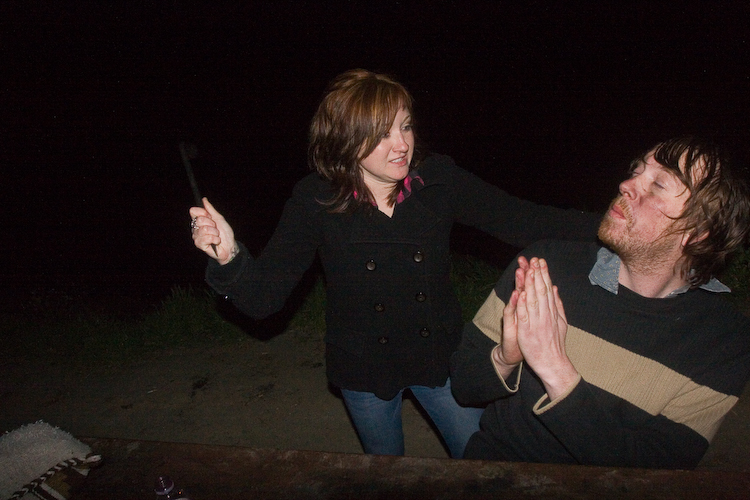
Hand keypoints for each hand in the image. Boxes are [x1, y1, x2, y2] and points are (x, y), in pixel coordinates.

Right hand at [189, 198, 237, 264]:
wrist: (230, 245)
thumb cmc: (225, 233)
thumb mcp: (219, 218)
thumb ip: (210, 209)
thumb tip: (204, 199)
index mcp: (199, 220)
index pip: (193, 211)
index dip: (203, 213)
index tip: (211, 217)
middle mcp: (196, 228)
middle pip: (199, 220)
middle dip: (211, 224)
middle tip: (215, 228)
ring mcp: (197, 236)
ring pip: (204, 229)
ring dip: (215, 232)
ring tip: (217, 235)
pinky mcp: (199, 244)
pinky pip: (206, 238)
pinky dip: (215, 239)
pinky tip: (216, 241)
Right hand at [492, 256, 530, 378]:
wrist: (513, 353)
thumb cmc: (526, 336)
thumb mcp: (534, 318)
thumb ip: (539, 302)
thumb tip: (548, 288)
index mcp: (527, 306)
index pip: (531, 286)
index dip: (533, 273)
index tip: (536, 259)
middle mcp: (519, 309)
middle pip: (522, 287)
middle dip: (524, 273)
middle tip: (524, 260)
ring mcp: (513, 316)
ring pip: (516, 298)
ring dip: (518, 284)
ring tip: (520, 271)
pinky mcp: (509, 326)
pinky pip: (511, 313)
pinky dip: (515, 304)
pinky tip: (517, 295)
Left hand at [515, 258, 578, 399]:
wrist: (553, 362)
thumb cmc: (555, 343)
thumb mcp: (561, 322)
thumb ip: (558, 305)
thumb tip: (555, 288)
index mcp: (553, 312)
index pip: (548, 289)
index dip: (544, 274)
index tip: (541, 261)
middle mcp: (546, 315)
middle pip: (541, 291)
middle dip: (537, 274)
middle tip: (535, 259)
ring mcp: (536, 323)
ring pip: (533, 300)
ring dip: (530, 284)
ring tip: (528, 270)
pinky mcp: (527, 331)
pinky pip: (524, 315)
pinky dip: (522, 304)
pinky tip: (521, 293)